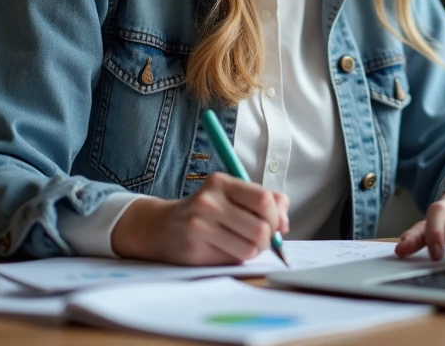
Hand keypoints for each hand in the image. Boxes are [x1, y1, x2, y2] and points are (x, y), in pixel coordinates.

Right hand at [111, 173, 289, 264]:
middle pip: (261, 228)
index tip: (275, 224)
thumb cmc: (206, 211)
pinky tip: (225, 250)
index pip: (263, 199)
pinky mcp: (194, 249)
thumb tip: (284, 223)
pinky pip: (232, 260)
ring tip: (243, 245)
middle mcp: (208, 202)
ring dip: (253, 251)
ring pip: (250, 248)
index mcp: (221, 182)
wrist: (160, 227)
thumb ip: (264, 201)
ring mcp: (199, 226)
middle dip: (268, 239)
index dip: (276, 216)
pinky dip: (236, 259)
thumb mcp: (232, 195)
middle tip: (260, 239)